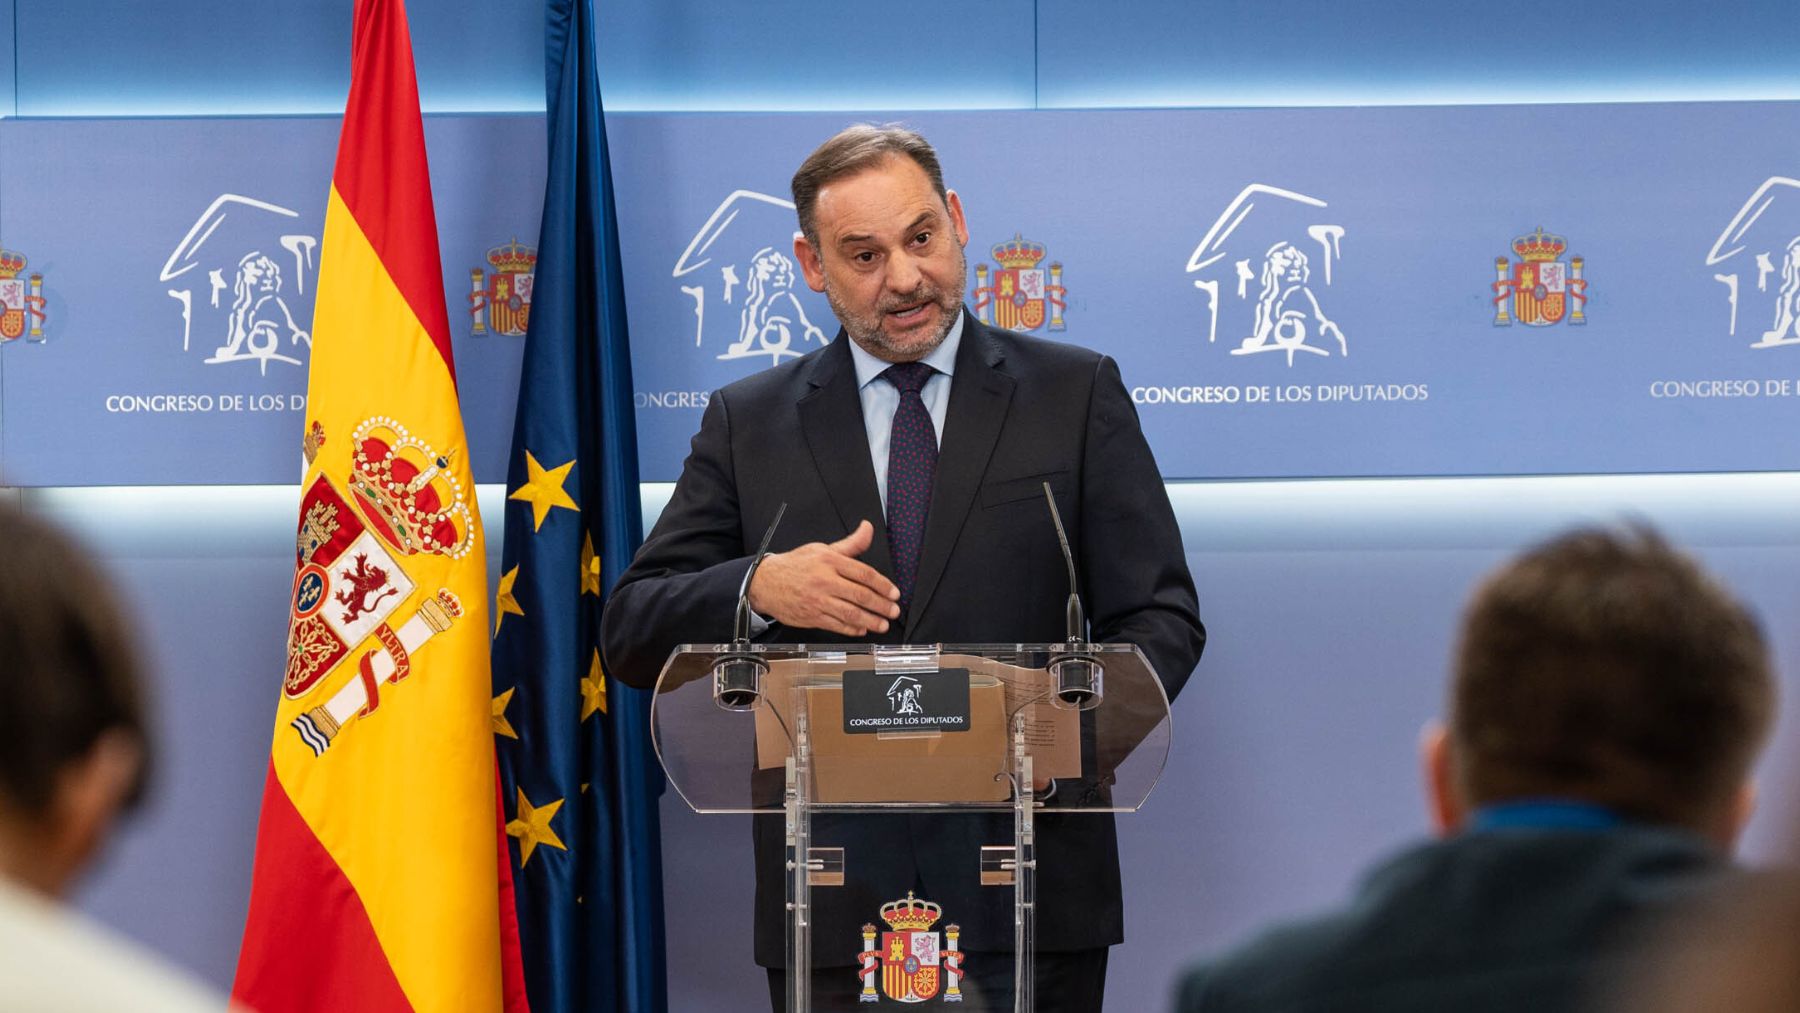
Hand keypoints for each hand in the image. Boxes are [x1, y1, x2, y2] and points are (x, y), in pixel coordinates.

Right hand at [748, 520, 900, 636]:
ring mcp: (818, 600)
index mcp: (830, 562)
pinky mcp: (811, 616)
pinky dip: (852, 629)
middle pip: (860, 595)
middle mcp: (825, 581)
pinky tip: (862, 628)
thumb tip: (867, 528)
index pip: (864, 573)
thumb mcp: (822, 549)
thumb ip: (850, 543)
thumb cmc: (795, 565)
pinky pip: (836, 625)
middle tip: (893, 611)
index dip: (883, 585)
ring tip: (883, 624)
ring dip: (871, 620)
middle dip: (881, 605)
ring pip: (850, 613)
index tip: (894, 593)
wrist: (766, 582)